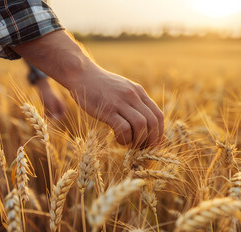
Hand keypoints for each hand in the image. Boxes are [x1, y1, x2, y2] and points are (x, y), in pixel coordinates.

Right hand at [12, 30, 163, 146]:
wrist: (81, 74)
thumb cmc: (100, 86)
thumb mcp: (123, 89)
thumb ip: (134, 102)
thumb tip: (144, 122)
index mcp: (139, 92)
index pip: (158, 116)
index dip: (158, 134)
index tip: (152, 144)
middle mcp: (133, 96)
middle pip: (153, 122)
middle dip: (151, 140)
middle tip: (142, 149)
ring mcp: (120, 102)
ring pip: (141, 125)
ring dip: (138, 141)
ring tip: (129, 144)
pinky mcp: (107, 109)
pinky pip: (123, 128)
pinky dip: (124, 138)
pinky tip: (118, 139)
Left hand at [36, 77, 65, 119]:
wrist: (43, 86)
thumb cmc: (47, 94)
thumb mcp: (50, 103)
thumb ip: (53, 110)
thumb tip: (56, 118)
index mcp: (61, 103)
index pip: (63, 113)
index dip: (59, 117)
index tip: (52, 118)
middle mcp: (59, 104)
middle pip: (59, 114)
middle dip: (53, 116)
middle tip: (47, 116)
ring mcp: (55, 104)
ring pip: (54, 113)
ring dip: (50, 114)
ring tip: (44, 113)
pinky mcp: (51, 104)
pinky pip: (51, 111)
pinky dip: (48, 112)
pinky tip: (44, 111)